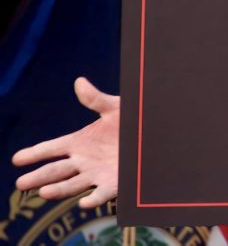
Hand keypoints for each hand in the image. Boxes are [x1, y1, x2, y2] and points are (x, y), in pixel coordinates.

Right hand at [11, 77, 119, 206]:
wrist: (154, 136)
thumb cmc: (131, 122)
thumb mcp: (114, 108)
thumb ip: (96, 99)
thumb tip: (79, 82)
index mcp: (79, 142)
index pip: (51, 149)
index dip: (34, 153)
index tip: (16, 159)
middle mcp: (84, 161)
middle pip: (55, 171)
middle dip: (38, 177)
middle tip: (21, 183)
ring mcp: (96, 174)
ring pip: (72, 185)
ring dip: (58, 190)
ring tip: (44, 192)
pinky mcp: (113, 184)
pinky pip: (101, 194)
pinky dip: (92, 200)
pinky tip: (84, 203)